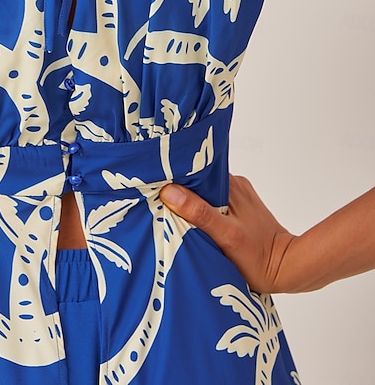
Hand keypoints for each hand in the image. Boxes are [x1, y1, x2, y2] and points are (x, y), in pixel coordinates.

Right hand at [160, 175, 295, 293]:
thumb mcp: (226, 236)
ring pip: (203, 194)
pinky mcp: (239, 209)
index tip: (152, 185)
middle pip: (197, 182)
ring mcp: (236, 197)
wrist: (289, 269)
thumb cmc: (259, 257)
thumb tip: (169, 191)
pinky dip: (200, 211)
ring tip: (169, 215)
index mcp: (229, 184)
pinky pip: (212, 204)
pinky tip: (191, 224)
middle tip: (156, 203)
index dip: (172, 177)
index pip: (193, 172)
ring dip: (189, 203)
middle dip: (178, 191)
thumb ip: (199, 213)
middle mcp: (233, 185)